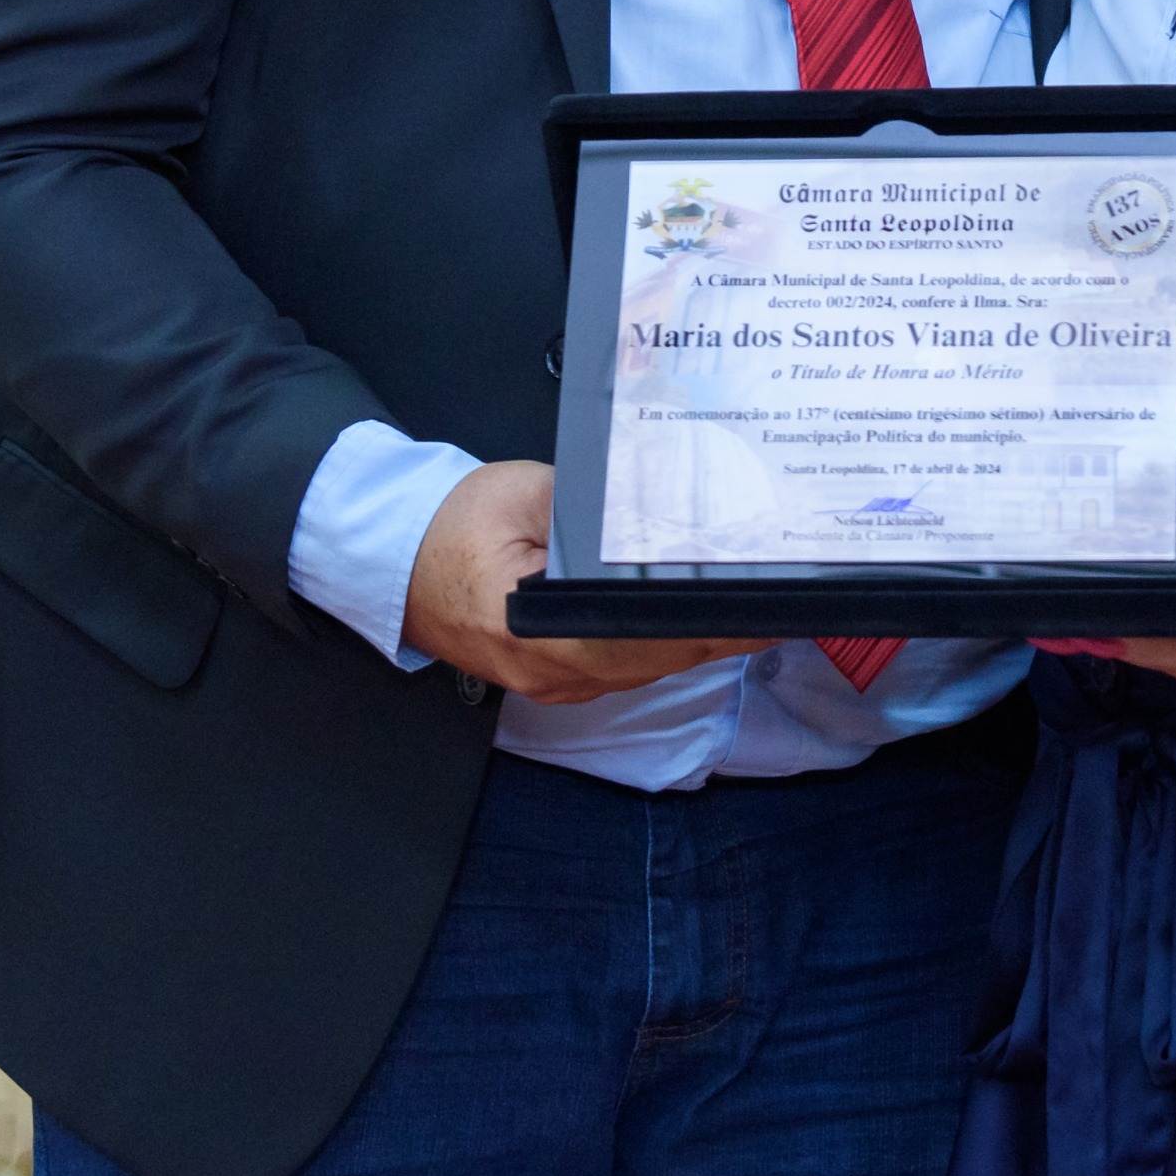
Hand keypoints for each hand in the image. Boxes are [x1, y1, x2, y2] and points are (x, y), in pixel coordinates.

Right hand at [401, 461, 771, 704]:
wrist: (395, 560)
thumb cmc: (449, 525)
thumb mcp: (524, 492)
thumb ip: (591, 501)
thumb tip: (655, 501)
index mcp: (535, 628)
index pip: (643, 636)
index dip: (706, 624)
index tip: (759, 609)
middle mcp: (549, 671)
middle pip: (657, 659)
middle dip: (720, 630)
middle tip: (781, 599)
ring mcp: (553, 683)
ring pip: (647, 670)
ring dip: (698, 640)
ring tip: (753, 604)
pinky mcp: (557, 678)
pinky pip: (626, 669)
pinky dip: (665, 645)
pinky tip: (698, 618)